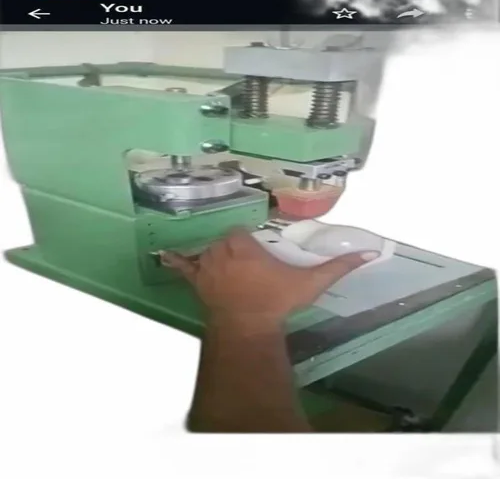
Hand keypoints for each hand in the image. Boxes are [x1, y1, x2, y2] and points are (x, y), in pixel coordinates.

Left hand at [160, 228, 378, 329]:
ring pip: (207, 251)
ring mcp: (208, 267)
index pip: (238, 232)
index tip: (254, 247)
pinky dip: (176, 261)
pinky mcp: (198, 282)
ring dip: (214, 254)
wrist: (248, 326)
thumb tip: (368, 254)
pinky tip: (164, 255)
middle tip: (245, 261)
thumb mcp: (309, 283)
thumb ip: (336, 268)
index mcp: (245, 247)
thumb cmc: (277, 302)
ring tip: (225, 263)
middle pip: (222, 240)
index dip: (245, 239)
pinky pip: (184, 268)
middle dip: (232, 247)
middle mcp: (222, 253)